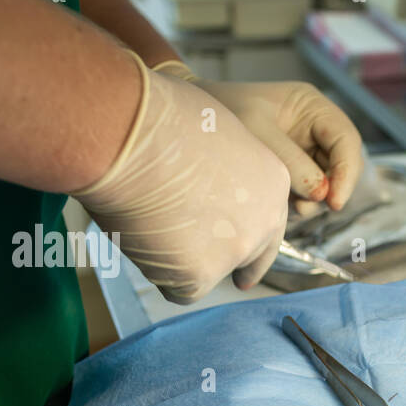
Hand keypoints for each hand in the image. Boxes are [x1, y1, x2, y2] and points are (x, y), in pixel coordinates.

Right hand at [73, 54, 290, 302]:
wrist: (133, 136)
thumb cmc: (160, 117)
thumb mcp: (214, 131)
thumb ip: (223, 165)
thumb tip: (206, 176)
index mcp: (272, 181)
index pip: (270, 222)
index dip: (253, 236)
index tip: (245, 254)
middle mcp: (264, 220)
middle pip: (251, 254)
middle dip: (237, 267)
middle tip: (225, 278)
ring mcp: (235, 250)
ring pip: (209, 271)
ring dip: (182, 259)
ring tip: (148, 223)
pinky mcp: (201, 275)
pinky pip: (181, 288)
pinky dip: (160, 273)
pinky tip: (143, 243)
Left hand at [155, 63, 363, 216]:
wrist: (186, 120)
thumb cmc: (220, 111)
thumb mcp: (255, 131)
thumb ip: (290, 161)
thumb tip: (321, 193)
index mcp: (311, 106)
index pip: (346, 140)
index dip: (347, 172)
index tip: (333, 201)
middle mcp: (313, 129)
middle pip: (342, 165)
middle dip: (329, 189)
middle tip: (306, 208)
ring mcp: (304, 151)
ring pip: (326, 183)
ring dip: (311, 199)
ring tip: (283, 202)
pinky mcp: (291, 172)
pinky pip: (306, 193)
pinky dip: (296, 202)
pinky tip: (274, 200)